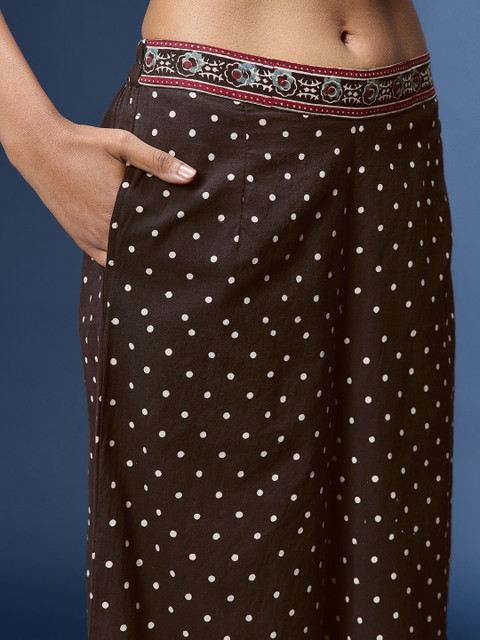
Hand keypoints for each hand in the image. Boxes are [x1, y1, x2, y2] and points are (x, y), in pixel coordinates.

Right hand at [9, 116, 196, 266]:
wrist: (40, 148)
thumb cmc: (84, 144)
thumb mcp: (122, 144)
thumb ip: (157, 161)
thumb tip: (191, 176)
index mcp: (119, 205)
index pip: (157, 231)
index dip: (174, 235)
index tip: (190, 238)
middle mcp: (105, 227)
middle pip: (143, 248)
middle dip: (161, 248)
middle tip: (182, 251)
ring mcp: (91, 237)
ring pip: (125, 259)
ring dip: (141, 257)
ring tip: (162, 256)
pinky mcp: (81, 240)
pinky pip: (105, 261)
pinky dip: (121, 261)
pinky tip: (135, 259)